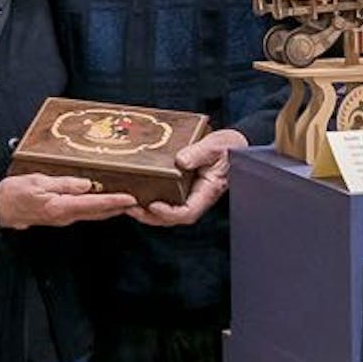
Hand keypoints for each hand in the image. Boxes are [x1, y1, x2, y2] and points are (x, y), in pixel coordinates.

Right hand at [0, 174, 137, 229]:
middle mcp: (65, 216)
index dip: (114, 201)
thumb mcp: (38, 182)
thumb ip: (63, 183)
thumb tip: (86, 184)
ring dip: (110, 209)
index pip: (93, 204)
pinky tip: (104, 200)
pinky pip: (84, 212)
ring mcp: (63, 218)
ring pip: (93, 214)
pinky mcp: (60, 216)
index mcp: (60, 207)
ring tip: (127, 200)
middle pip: (98, 213)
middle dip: (119, 207)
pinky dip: (98, 208)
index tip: (131, 198)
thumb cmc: (14, 193)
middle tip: (139, 200)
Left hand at [129, 128, 245, 226]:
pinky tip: (134, 193)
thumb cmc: (228, 146)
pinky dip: (149, 200)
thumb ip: (200, 152)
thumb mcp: (215, 145)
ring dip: (146, 212)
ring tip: (127, 204)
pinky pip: (165, 199)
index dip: (170, 213)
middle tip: (130, 208)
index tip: (154, 206)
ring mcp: (188, 194)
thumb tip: (180, 161)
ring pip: (166, 212)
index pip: (188, 212)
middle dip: (150, 217)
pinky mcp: (181, 187)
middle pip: (172, 217)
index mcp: (207, 191)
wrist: (235, 144)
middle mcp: (196, 197)